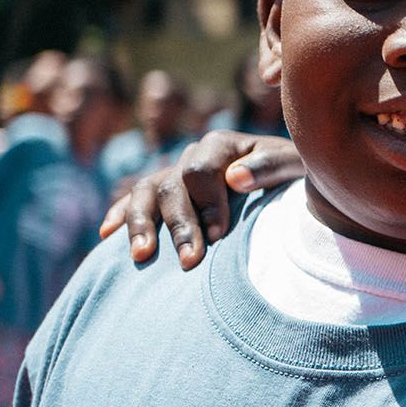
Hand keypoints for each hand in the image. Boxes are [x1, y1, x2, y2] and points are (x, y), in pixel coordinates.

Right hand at [99, 132, 302, 268]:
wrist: (291, 184)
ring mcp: (175, 174)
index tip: (218, 235)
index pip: (200, 170)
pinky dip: (121, 215)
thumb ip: (270, 166)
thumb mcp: (295, 166)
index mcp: (223, 145)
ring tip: (141, 256)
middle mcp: (193, 155)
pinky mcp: (165, 194)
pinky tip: (107, 234)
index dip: (207, 203)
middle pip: (171, 186)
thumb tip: (235, 177)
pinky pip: (134, 201)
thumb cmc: (298, 176)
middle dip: (180, 225)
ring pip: (145, 192)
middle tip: (189, 261)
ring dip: (140, 224)